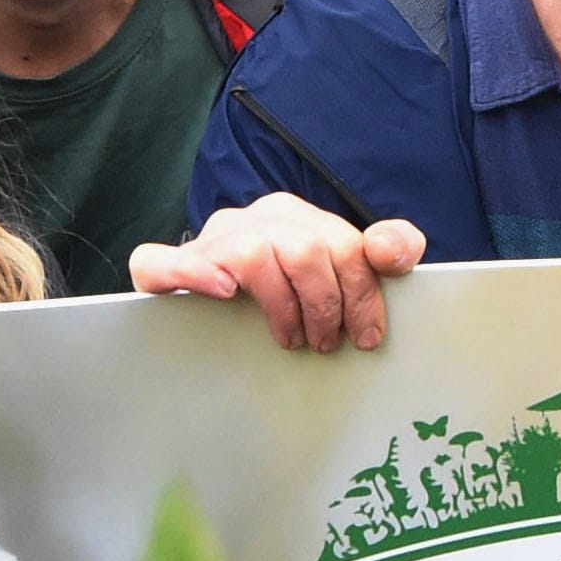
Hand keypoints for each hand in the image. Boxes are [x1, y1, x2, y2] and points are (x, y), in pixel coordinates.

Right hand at [128, 196, 426, 352]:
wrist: (212, 303)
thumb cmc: (285, 297)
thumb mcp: (339, 273)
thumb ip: (385, 251)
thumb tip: (395, 251)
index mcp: (295, 217)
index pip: (342, 243)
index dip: (362, 293)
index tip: (368, 336)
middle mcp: (253, 220)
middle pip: (305, 250)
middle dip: (326, 306)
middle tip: (326, 344)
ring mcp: (209, 241)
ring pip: (254, 255)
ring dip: (281, 306)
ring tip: (290, 338)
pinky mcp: (165, 269)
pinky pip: (164, 262)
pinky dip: (194, 274)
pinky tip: (223, 293)